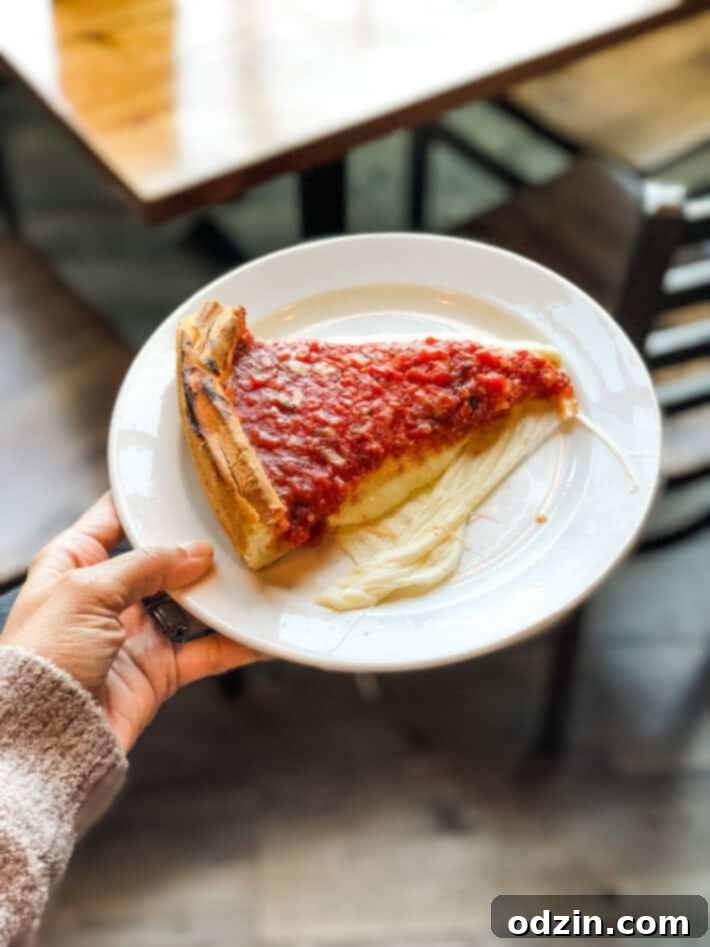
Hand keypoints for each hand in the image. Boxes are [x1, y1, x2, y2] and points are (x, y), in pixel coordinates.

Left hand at [1, 494, 259, 751]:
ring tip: (256, 574)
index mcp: (73, 562)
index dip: (148, 502)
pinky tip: (259, 630)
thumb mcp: (87, 591)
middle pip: (162, 559)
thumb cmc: (42, 657)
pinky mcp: (159, 669)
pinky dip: (234, 643)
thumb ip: (146, 565)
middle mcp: (106, 593)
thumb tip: (196, 553)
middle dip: (197, 548)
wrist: (42, 739)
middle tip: (235, 531)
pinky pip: (205, 650)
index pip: (114, 517)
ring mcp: (135, 632)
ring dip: (221, 594)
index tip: (189, 486)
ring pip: (190, 603)